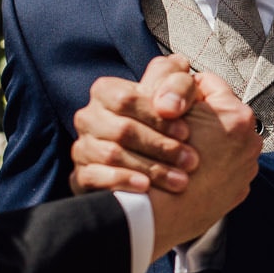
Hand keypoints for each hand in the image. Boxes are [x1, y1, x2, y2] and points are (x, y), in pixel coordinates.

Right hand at [69, 56, 200, 194]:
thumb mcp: (178, 95)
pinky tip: (146, 187)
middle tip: (191, 160)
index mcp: (105, 91)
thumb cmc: (169, 123)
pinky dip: (121, 181)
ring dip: (150, 168)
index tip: (187, 132)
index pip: (126, 99)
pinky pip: (93, 178)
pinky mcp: (82, 176)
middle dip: (161, 146)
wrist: (161, 165)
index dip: (157, 116)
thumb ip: (178, 84)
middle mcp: (89, 117)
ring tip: (180, 180)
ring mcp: (83, 147)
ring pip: (111, 155)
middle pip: (121, 130)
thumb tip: (168, 106)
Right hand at [144, 74, 260, 255]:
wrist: (154, 216)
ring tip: (178, 152)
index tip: (165, 100)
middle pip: (217, 114)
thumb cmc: (154, 158)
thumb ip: (173, 86)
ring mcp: (246, 171)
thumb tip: (178, 71)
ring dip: (201, 144)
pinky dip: (207, 170)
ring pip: (221, 143)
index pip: (207, 82)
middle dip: (196, 117)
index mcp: (236, 117)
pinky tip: (184, 173)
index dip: (180, 88)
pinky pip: (223, 171)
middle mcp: (250, 142)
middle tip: (173, 125)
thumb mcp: (160, 109)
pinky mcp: (237, 194)